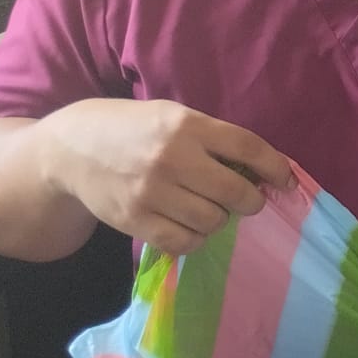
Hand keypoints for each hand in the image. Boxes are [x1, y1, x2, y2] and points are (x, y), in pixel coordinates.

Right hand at [38, 98, 292, 255]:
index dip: (275, 167)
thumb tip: (259, 168)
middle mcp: (171, 158)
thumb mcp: (173, 116)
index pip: (247, 147)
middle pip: (235, 192)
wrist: (71, 148)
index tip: (286, 181)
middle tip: (249, 200)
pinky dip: (196, 238)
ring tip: (211, 209)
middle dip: (252, 200)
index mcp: (187, 125)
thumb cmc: (134, 129)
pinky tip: (190, 225)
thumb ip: (211, 138)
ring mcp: (151, 192)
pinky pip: (184, 241)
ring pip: (212, 221)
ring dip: (221, 219)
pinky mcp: (134, 220)